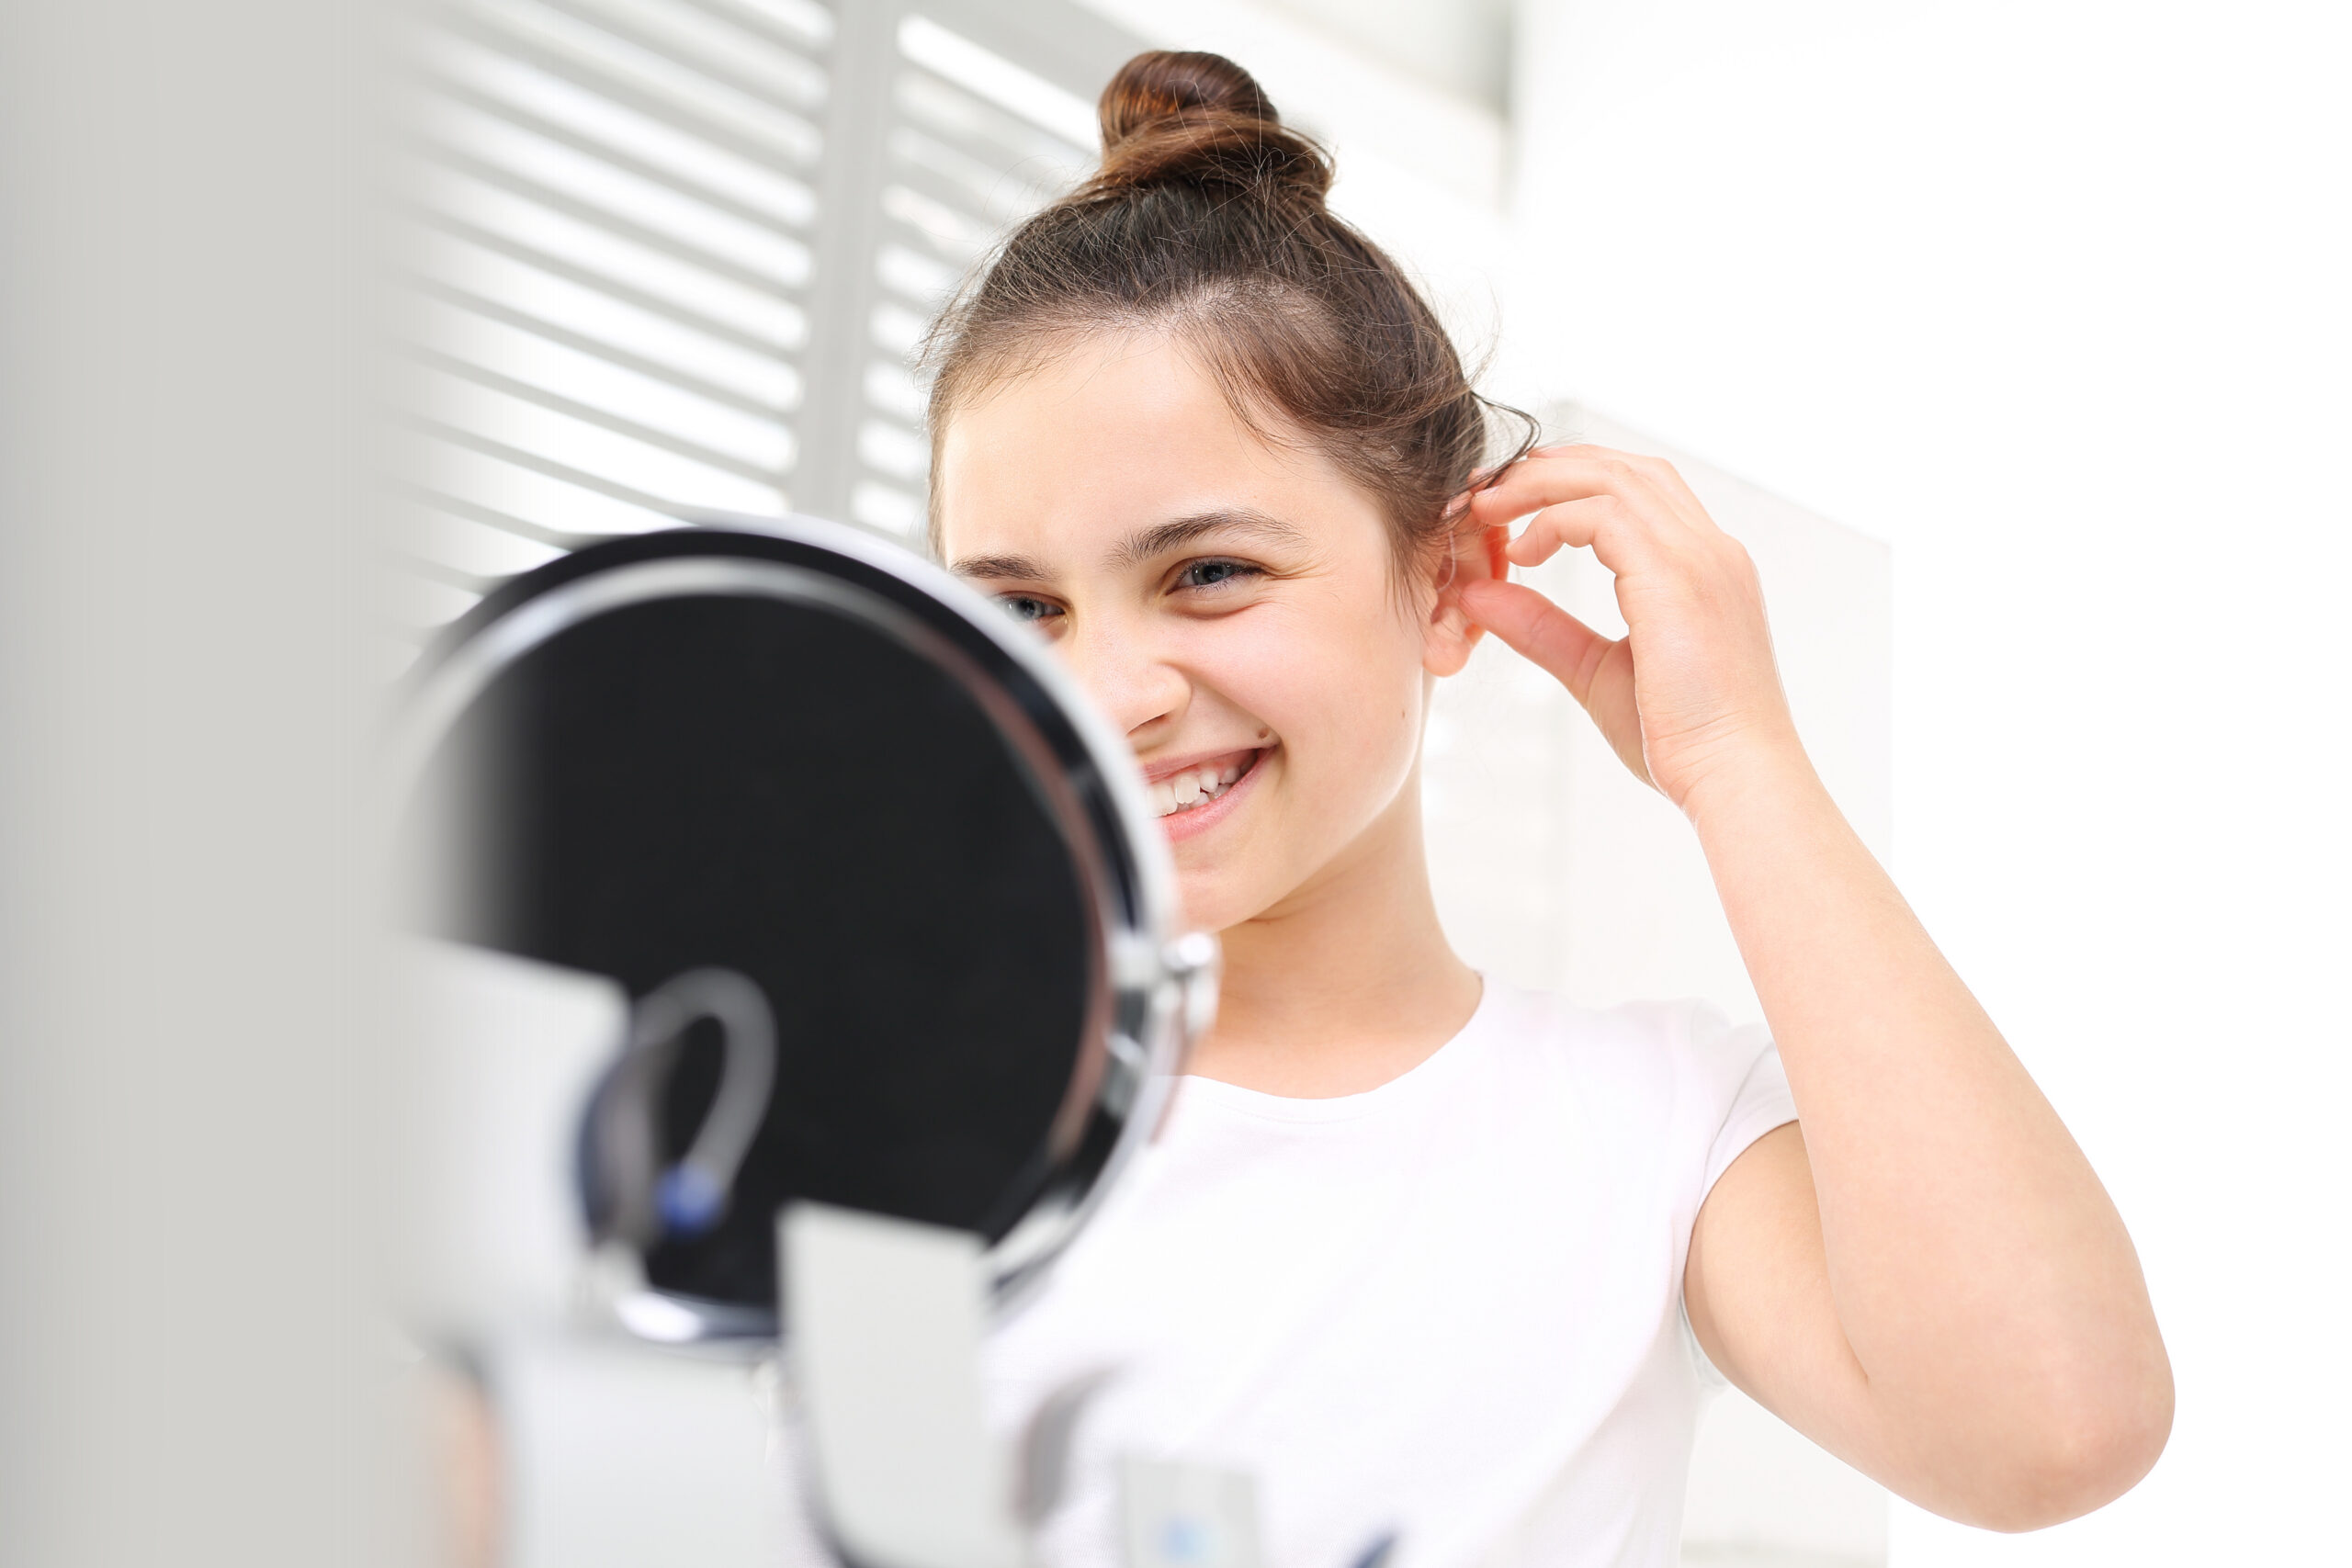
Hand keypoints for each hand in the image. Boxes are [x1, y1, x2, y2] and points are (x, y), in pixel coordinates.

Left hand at [1458, 445, 1800, 812]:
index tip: (1512, 505)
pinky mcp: (1677, 577)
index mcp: (1703, 568)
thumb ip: (1543, 628)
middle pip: (1624, 467)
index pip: (1640, 489)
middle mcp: (1709, 549)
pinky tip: (1522, 552)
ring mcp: (1700, 557)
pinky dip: (1553, 520)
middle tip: (1487, 490)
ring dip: (1541, 484)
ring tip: (1488, 507)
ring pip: (1611, 477)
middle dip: (1549, 468)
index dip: (1571, 482)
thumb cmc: (1681, 741)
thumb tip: (1478, 592)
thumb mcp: (1597, 671)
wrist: (1734, 778)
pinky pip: (1604, 515)